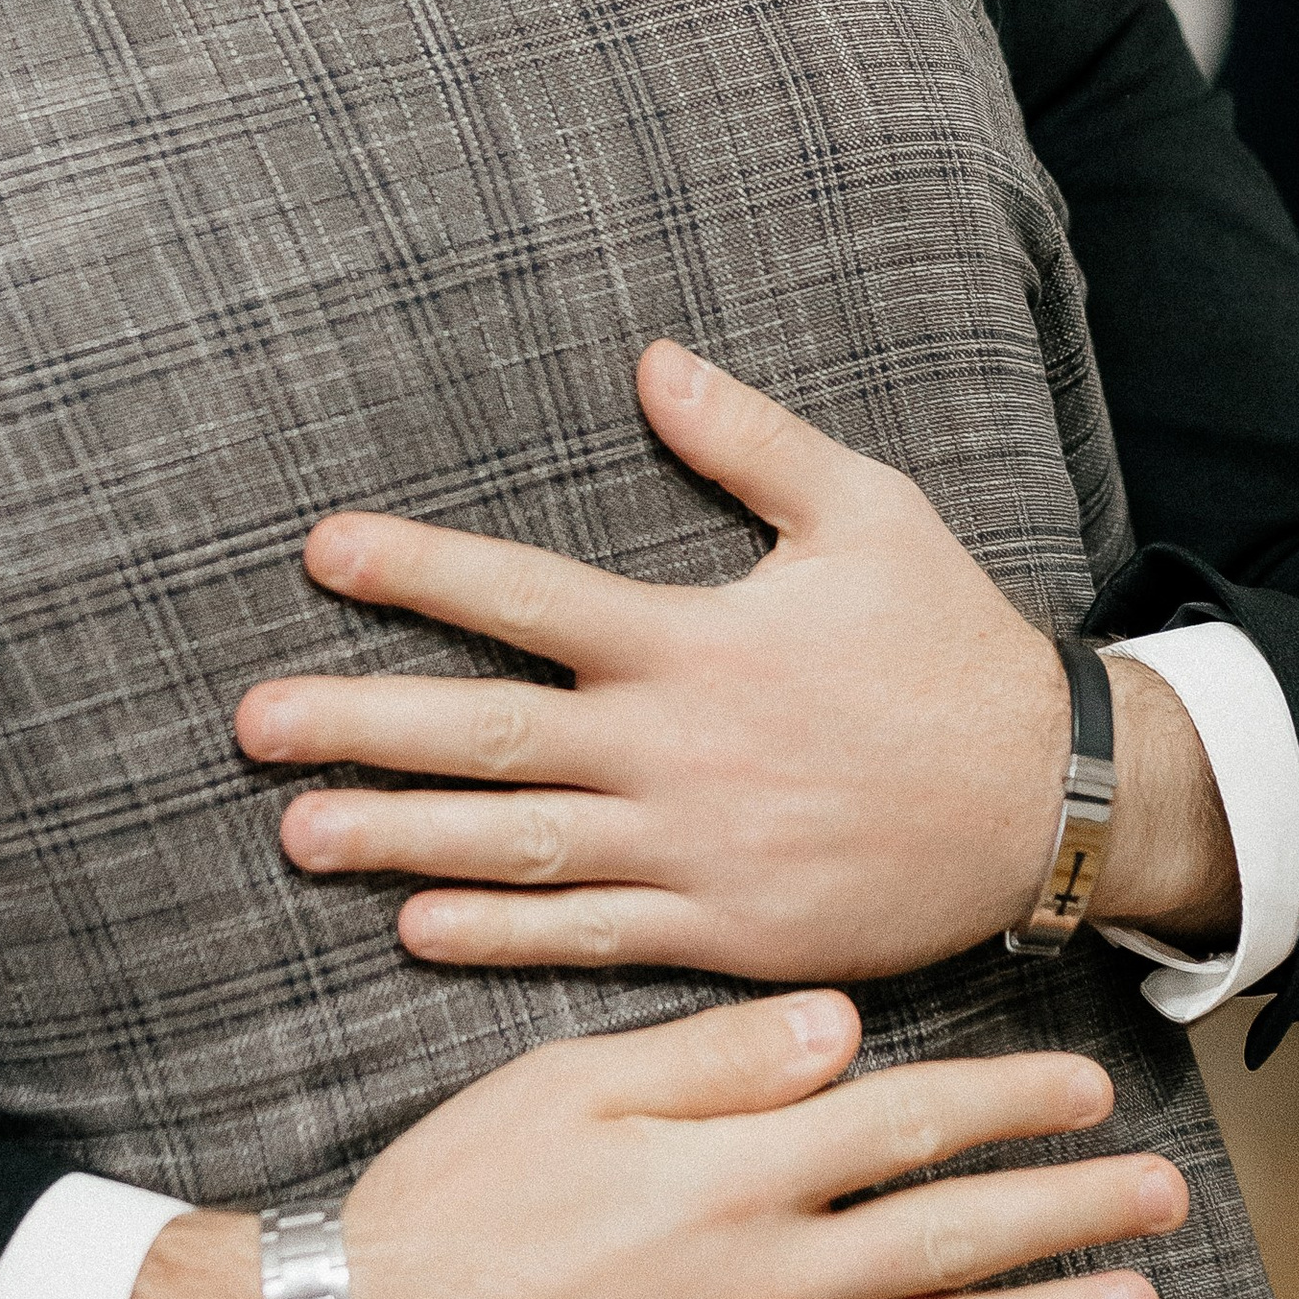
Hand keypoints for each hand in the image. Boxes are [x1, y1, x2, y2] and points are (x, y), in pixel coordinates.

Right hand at [87, 990, 1182, 1298]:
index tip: (1087, 1085)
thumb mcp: (563, 1083)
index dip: (1005, 1101)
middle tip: (1166, 1196)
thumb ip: (712, 1061)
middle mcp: (763, 1282)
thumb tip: (842, 1029)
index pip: (904, 1122)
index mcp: (732, 1173)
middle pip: (947, 1237)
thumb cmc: (449, 1198)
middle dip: (1066, 1210)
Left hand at [236, 341, 1236, 982]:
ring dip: (401, 839)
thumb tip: (651, 359)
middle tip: (254, 724)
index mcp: (694, 642)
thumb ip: (748, 441)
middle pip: (489, 736)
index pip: (526, 596)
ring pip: (518, 847)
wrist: (1044, 799)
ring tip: (297, 834)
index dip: (419, 569)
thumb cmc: (948, 644)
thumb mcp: (866, 511)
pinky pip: (590, 939)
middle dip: (362, 726)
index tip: (323, 550)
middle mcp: (674, 752)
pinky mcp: (724, 934)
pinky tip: (414, 930)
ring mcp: (694, 852)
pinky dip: (499, 937)